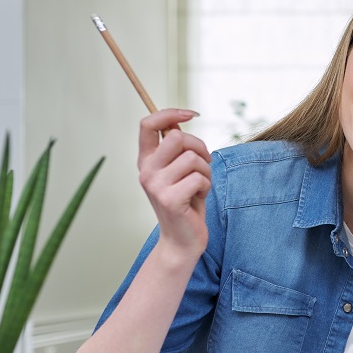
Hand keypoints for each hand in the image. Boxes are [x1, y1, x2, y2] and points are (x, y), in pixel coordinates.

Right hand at [137, 109, 210, 259]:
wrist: (182, 240)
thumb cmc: (185, 202)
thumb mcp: (178, 170)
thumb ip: (175, 147)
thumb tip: (177, 119)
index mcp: (146, 160)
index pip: (148, 124)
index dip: (170, 112)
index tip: (191, 114)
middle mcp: (146, 171)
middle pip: (176, 136)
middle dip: (199, 146)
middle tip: (203, 163)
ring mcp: (155, 185)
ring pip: (192, 158)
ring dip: (206, 171)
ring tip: (200, 186)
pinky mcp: (170, 199)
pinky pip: (199, 178)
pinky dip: (206, 187)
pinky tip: (198, 198)